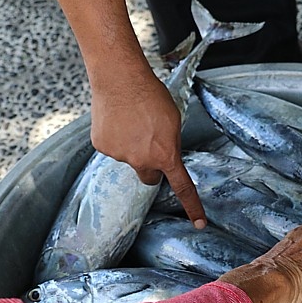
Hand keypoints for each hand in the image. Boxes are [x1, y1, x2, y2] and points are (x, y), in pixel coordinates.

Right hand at [89, 69, 206, 227]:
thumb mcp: (173, 121)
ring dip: (130, 145)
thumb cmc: (151, 95)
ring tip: (130, 119)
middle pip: (148, 177)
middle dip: (150, 166)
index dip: (192, 207)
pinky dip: (114, 136)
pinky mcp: (102, 146)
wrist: (120, 78)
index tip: (199, 224)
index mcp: (165, 155)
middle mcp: (142, 161)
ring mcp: (119, 156)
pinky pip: (112, 147)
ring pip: (128, 158)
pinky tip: (116, 118)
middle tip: (148, 143)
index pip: (182, 187)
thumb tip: (164, 155)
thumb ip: (171, 144)